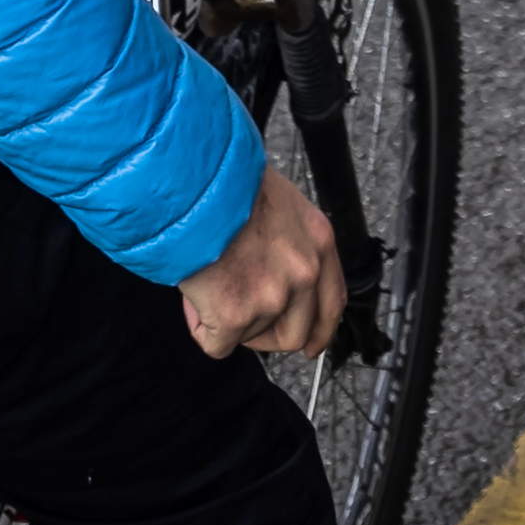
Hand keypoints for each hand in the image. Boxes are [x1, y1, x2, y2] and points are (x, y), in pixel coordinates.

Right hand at [179, 163, 343, 359]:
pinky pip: (217, 344)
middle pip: (296, 332)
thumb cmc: (225, 179)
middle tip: (240, 317)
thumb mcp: (278, 200)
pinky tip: (193, 299)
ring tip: (206, 287)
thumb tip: (273, 268)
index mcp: (318, 241)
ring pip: (252, 335)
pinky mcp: (235, 314)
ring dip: (229, 321)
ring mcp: (272, 295)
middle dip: (266, 333)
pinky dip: (201, 328)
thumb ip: (289, 240)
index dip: (319, 330)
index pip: (332, 303)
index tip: (311, 345)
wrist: (192, 181)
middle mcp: (304, 271)